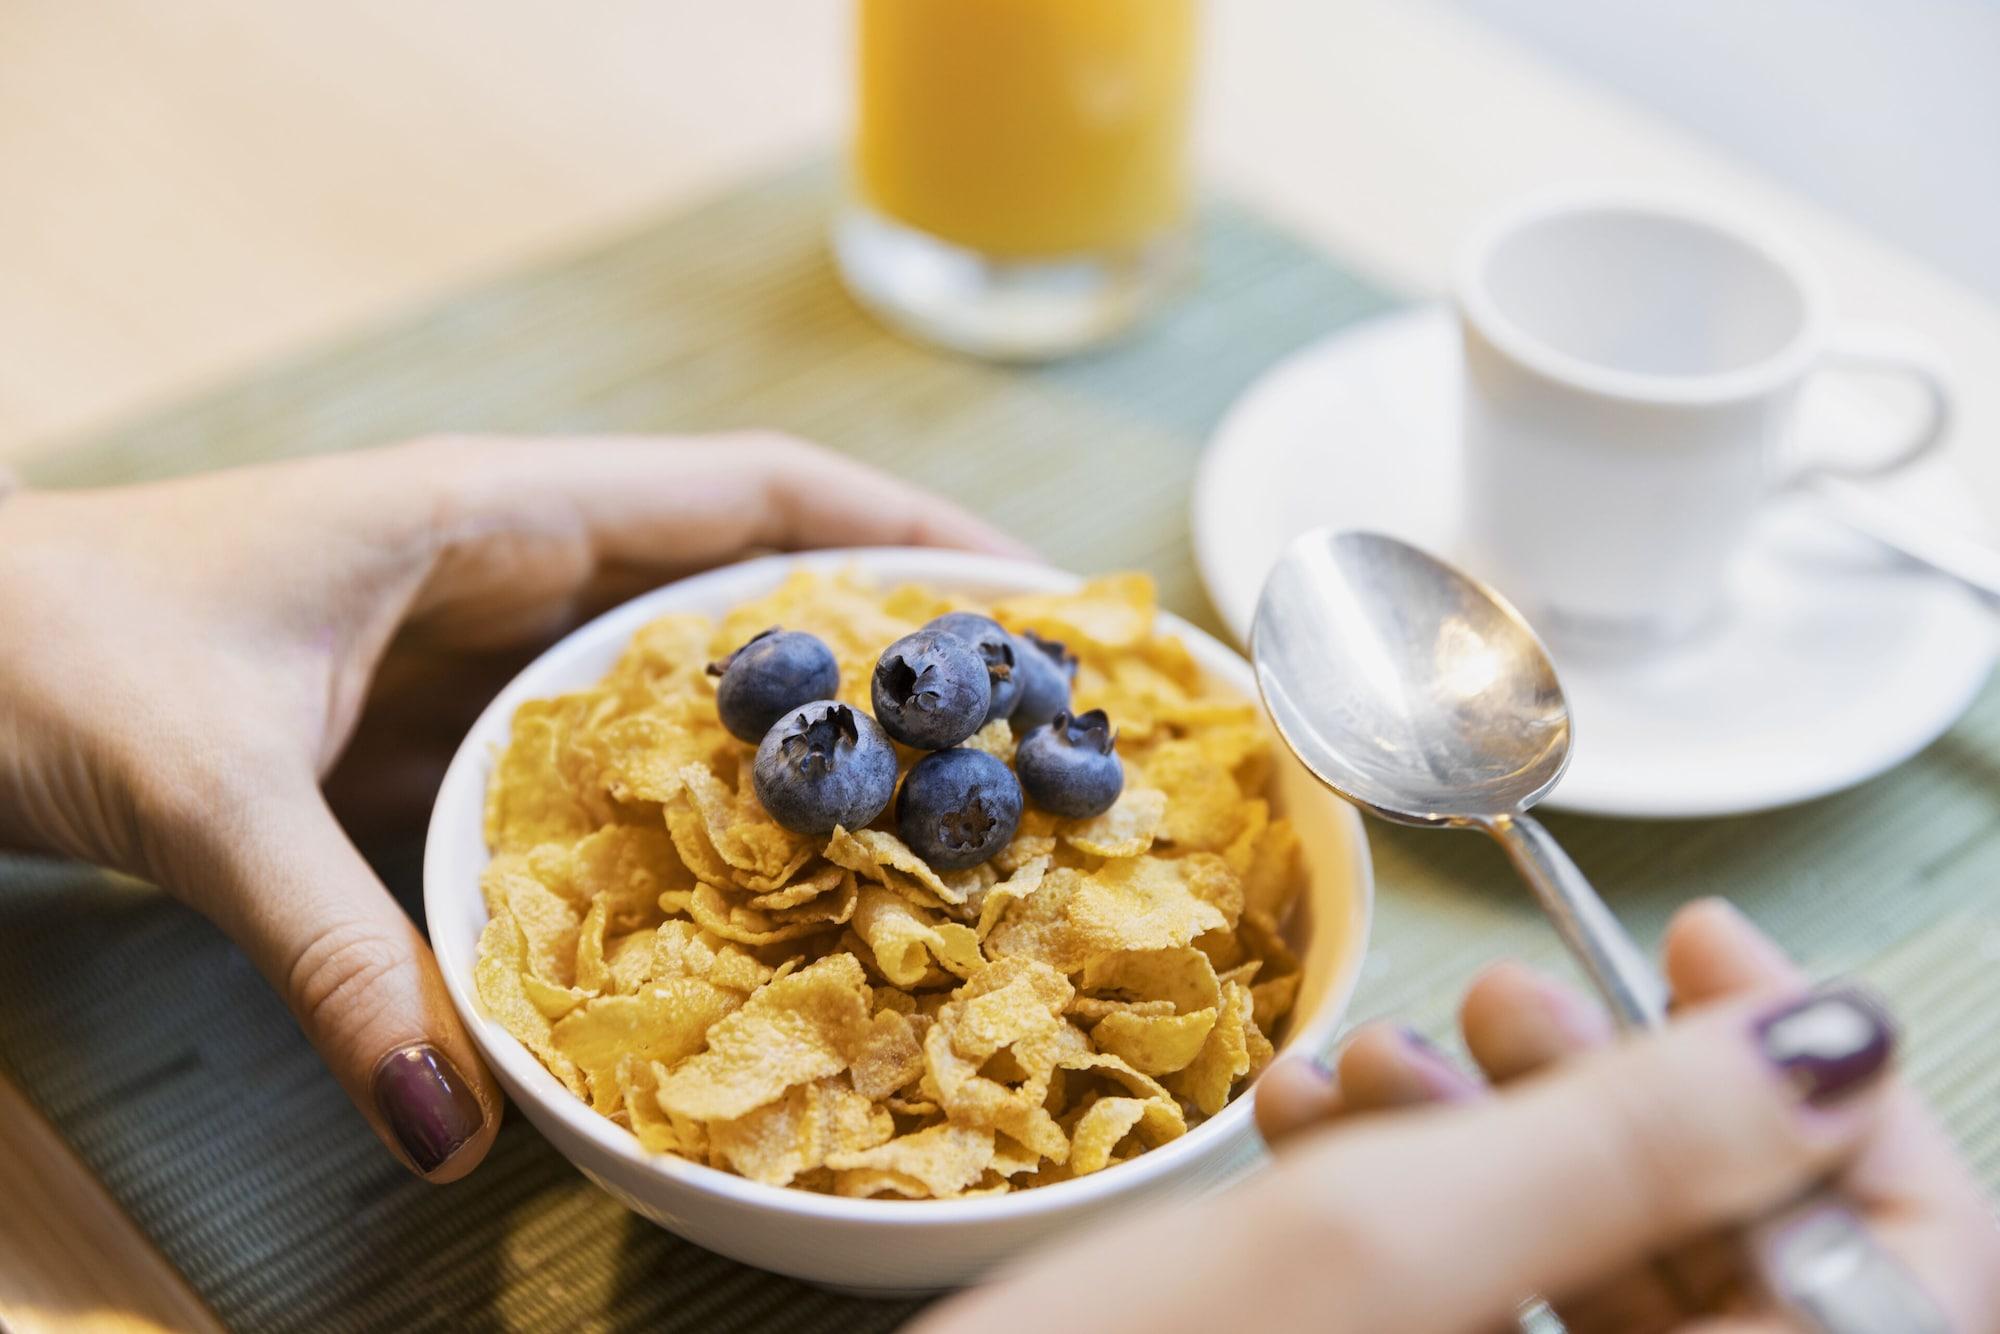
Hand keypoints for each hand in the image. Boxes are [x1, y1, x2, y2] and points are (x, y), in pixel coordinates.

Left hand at [0, 433, 1028, 1180]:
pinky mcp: (426, 719)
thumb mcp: (206, 792)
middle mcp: (505, 565)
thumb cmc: (38, 652)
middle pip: (747, 586)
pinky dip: (678, 801)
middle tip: (1017, 738)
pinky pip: (593, 754)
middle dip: (884, 648)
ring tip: (917, 820)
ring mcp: (470, 643)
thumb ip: (340, 952)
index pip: (750, 496)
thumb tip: (457, 1128)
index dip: (904, 536)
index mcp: (492, 513)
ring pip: (678, 676)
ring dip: (792, 734)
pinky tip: (735, 876)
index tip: (1033, 601)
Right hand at [924, 901, 1998, 1332]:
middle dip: (1622, 1096)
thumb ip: (1634, 1149)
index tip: (1708, 941)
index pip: (1909, 1292)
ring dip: (1497, 1132)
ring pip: (1595, 1276)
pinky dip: (1420, 1194)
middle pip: (1741, 1265)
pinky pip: (1486, 1302)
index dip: (1840, 1106)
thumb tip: (1838, 1037)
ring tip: (1373, 1055)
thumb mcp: (1377, 1254)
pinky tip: (1317, 1119)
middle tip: (1509, 993)